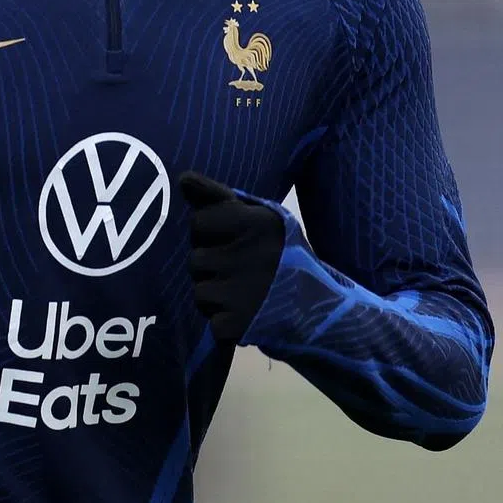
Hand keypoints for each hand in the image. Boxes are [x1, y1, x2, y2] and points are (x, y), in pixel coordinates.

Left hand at [180, 171, 285, 343]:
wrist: (320, 311)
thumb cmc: (284, 257)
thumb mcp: (262, 219)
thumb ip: (219, 198)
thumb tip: (183, 179)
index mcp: (256, 222)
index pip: (198, 221)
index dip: (210, 233)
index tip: (233, 240)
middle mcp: (248, 254)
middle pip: (195, 259)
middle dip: (212, 266)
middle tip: (243, 271)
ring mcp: (241, 291)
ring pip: (200, 291)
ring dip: (216, 296)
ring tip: (245, 295)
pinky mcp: (237, 323)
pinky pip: (210, 320)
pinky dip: (224, 322)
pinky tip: (247, 316)